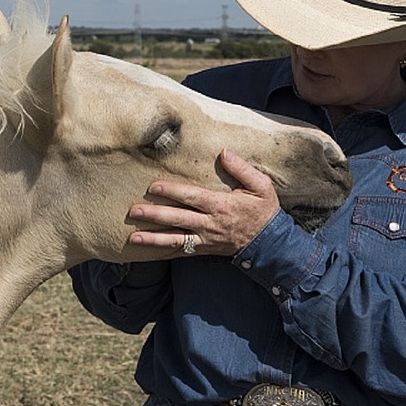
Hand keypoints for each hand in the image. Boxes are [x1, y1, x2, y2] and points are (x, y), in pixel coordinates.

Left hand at [128, 149, 280, 256]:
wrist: (271, 244)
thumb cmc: (264, 211)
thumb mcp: (261, 187)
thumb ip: (242, 169)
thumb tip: (224, 152)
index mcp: (221, 205)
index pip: (192, 197)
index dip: (172, 191)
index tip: (154, 187)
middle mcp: (210, 224)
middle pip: (178, 218)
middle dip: (155, 215)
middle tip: (134, 211)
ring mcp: (206, 239)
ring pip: (176, 240)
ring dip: (154, 238)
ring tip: (133, 237)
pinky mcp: (205, 249)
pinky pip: (182, 252)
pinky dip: (164, 252)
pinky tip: (148, 251)